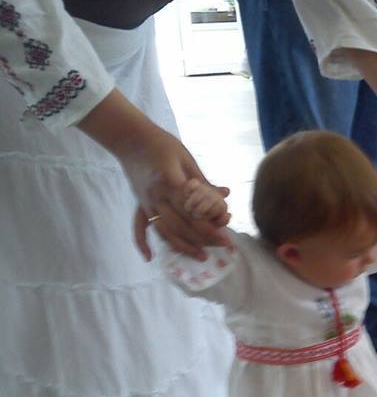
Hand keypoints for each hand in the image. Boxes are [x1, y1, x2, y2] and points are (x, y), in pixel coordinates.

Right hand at [77, 89, 231, 260]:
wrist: (130, 138)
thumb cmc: (163, 145)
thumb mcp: (187, 159)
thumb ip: (204, 182)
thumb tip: (226, 195)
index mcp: (171, 182)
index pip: (193, 211)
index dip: (211, 225)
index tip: (227, 233)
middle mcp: (157, 196)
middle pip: (182, 225)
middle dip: (204, 238)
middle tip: (224, 245)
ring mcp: (146, 202)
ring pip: (165, 231)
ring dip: (183, 247)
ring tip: (202, 256)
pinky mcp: (139, 204)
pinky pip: (138, 226)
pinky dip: (141, 243)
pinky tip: (149, 257)